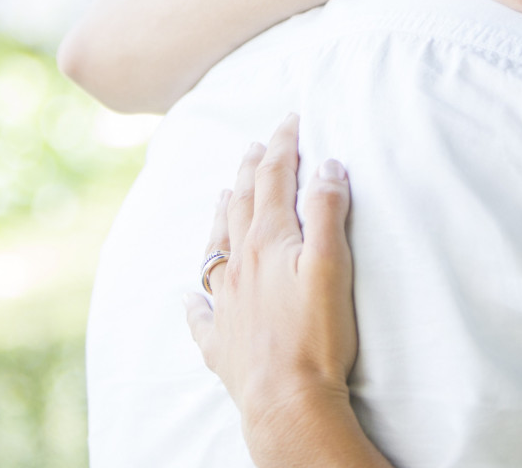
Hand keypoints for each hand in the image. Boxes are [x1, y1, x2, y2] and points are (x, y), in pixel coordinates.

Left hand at [186, 115, 358, 447]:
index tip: (290, 120)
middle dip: (251, 171)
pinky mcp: (223, 342)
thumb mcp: (331, 264)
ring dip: (222, 216)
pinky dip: (195, 300)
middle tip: (256, 146)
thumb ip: (328, 212)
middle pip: (242, 206)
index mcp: (268, 242)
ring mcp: (226, 304)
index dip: (283, 146)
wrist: (287, 401)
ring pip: (217, 248)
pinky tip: (189, 298)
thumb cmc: (316, 335)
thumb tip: (328, 166)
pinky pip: (202, 314)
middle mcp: (239, 266)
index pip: (273, 180)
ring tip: (223, 193)